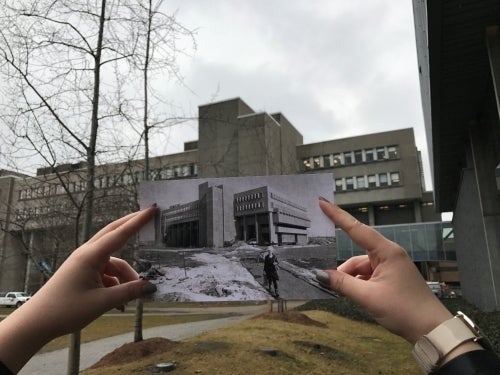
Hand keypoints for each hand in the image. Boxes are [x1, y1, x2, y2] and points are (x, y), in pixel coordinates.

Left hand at [0, 205, 157, 372]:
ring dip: (125, 278)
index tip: (152, 209)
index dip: (138, 221)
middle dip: (132, 227)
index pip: (120, 234)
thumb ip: (128, 292)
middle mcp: (88, 254)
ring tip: (130, 300)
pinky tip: (119, 304)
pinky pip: (106, 273)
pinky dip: (115, 285)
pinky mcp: (83, 273)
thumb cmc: (66, 310)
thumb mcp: (102, 302)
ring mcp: (85, 263)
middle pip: (115, 235)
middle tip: (151, 218)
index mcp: (91, 256)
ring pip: (114, 263)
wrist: (36, 323)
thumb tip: (150, 286)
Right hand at [315, 199, 452, 343]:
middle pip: (356, 256)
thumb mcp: (369, 297)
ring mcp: (390, 267)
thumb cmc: (403, 309)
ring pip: (360, 269)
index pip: (357, 229)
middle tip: (329, 285)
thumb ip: (343, 284)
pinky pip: (367, 277)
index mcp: (387, 252)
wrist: (431, 330)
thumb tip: (320, 275)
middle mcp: (388, 255)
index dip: (338, 216)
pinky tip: (355, 297)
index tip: (322, 203)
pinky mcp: (391, 278)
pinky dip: (358, 286)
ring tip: (346, 297)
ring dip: (351, 281)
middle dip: (343, 271)